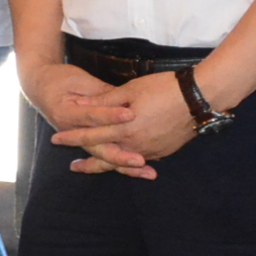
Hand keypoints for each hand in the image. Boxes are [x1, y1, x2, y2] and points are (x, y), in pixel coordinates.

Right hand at [24, 62, 142, 174]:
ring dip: (126, 167)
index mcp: (67, 114)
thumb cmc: (59, 79)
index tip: (131, 114)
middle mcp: (72, 132)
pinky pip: (105, 156)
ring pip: (104, 157)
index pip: (92, 116)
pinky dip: (122, 164)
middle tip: (140, 160)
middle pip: (99, 148)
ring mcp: (80, 140)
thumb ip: (100, 93)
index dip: (111, 115)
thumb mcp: (78, 79)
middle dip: (121, 156)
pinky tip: (141, 169)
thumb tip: (123, 99)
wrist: (40, 87)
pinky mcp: (88, 142)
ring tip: (147, 172)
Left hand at [50, 69, 199, 176]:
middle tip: (73, 167)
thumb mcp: (130, 90)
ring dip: (108, 164)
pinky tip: (124, 160)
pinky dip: (129, 161)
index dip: (72, 138)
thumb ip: (104, 101)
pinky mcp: (163, 151)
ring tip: (95, 167)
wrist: (198, 98)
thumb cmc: (163, 88)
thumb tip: (81, 106)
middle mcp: (135, 145)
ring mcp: (150, 150)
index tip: (56, 140)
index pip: (91, 136)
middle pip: (105, 158)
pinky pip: (141, 158)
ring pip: (123, 162)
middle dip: (88, 163)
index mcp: (124, 129)